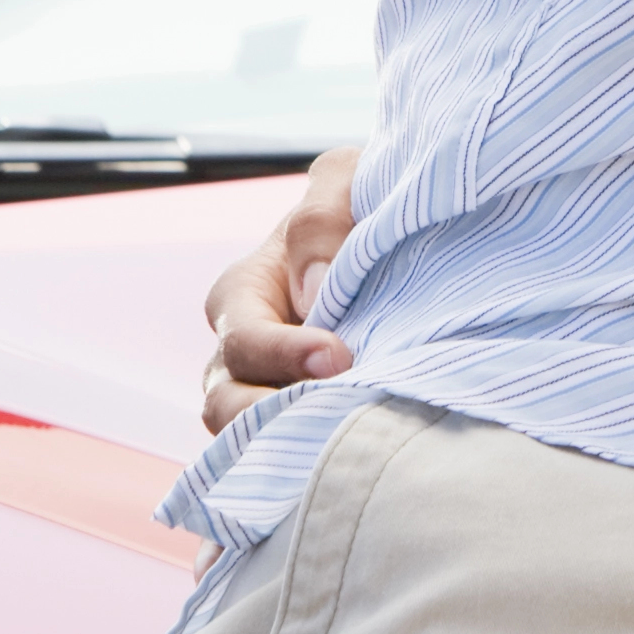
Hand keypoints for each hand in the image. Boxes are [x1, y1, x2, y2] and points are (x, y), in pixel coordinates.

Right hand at [200, 144, 364, 433]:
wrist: (406, 232)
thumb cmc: (363, 198)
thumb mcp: (345, 179)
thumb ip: (322, 216)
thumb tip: (313, 289)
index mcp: (243, 293)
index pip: (243, 341)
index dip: (284, 354)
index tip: (341, 356)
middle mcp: (241, 351)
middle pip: (227, 405)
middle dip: (272, 416)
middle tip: (340, 410)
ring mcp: (267, 389)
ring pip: (253, 439)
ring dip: (293, 441)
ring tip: (350, 436)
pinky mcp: (302, 417)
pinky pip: (292, 450)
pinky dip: (315, 453)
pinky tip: (359, 454)